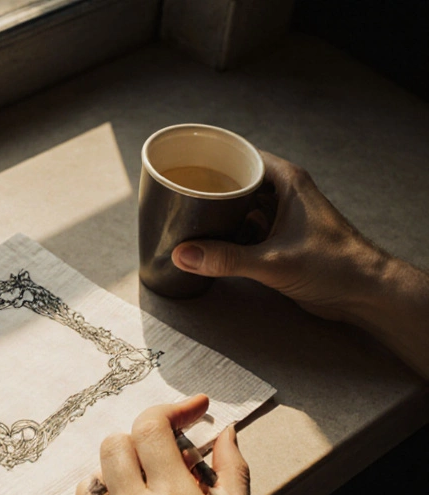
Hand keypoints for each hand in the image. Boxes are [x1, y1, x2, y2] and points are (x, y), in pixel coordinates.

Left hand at [76, 395, 258, 494]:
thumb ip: (233, 478)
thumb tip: (225, 434)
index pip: (153, 428)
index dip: (171, 410)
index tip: (192, 410)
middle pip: (118, 442)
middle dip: (145, 438)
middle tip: (171, 455)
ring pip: (97, 473)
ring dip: (121, 468)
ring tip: (148, 487)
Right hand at [171, 151, 387, 323]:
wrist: (364, 292)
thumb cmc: (333, 265)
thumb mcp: (273, 261)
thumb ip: (225, 259)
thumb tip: (182, 255)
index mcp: (286, 182)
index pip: (242, 157)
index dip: (212, 158)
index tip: (182, 164)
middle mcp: (283, 194)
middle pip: (237, 182)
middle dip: (208, 189)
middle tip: (175, 195)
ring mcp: (281, 217)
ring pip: (240, 207)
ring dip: (217, 214)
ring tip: (184, 218)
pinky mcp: (279, 240)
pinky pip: (245, 229)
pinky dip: (227, 234)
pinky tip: (207, 243)